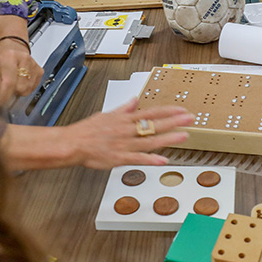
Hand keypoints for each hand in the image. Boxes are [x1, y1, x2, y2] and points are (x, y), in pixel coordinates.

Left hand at [0, 39, 41, 104]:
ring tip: (11, 82)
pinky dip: (25, 88)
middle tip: (3, 89)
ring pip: (27, 90)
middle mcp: (24, 60)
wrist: (12, 45)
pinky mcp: (40, 71)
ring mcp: (34, 65)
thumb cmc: (0, 55)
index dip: (3, 96)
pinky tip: (19, 81)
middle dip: (10, 93)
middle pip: (20, 88)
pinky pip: (33, 88)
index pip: (9, 83)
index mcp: (10, 57)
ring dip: (18, 91)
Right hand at [65, 99, 193, 168]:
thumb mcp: (107, 114)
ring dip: (168, 138)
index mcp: (124, 119)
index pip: (150, 112)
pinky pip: (137, 159)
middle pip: (154, 124)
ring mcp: (124, 144)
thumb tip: (134, 100)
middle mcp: (127, 130)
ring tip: (184, 136)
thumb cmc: (87, 131)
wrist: (72, 143)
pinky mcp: (119, 158)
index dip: (167, 111)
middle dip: (174, 121)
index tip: (181, 109)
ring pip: (149, 140)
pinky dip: (150, 160)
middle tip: (190, 119)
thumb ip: (123, 109)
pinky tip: (163, 160)